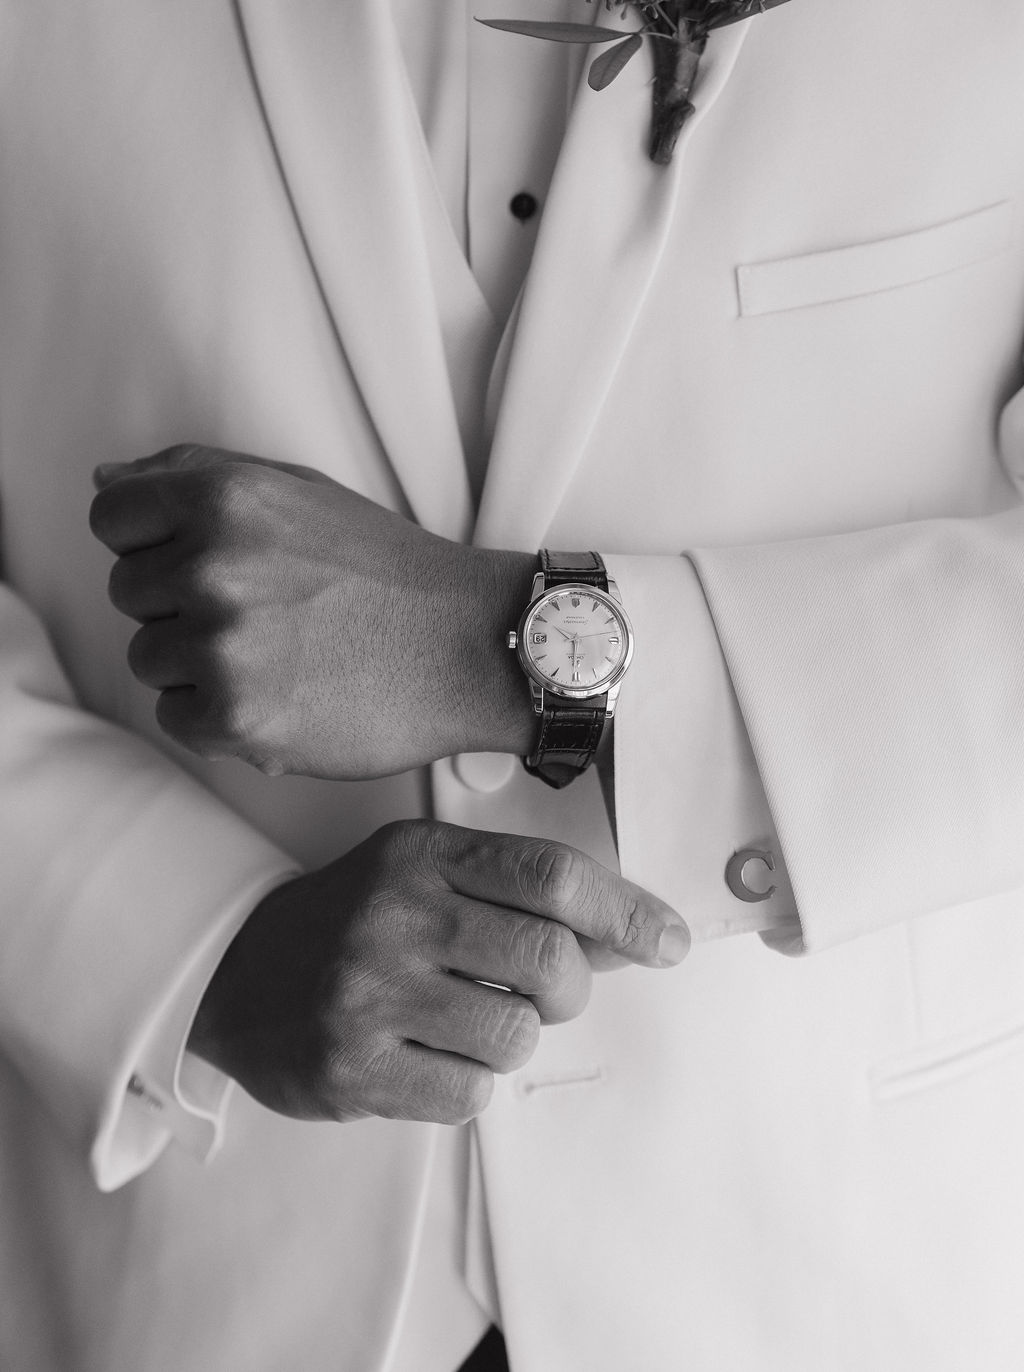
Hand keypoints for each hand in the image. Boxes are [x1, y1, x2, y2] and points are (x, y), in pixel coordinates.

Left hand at [89, 445, 535, 777]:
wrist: (469, 649)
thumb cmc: (389, 572)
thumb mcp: (301, 492)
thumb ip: (196, 474)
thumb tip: (104, 482)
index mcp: (224, 498)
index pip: (111, 518)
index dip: (153, 541)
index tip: (205, 559)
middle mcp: (212, 567)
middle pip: (128, 592)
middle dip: (182, 603)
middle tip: (267, 612)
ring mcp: (221, 647)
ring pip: (148, 658)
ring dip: (198, 663)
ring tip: (280, 655)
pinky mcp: (235, 718)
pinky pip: (175, 717)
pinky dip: (218, 715)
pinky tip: (280, 695)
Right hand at [187, 820, 689, 1123]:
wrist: (234, 972)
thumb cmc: (353, 920)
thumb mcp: (426, 874)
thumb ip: (518, 894)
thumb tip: (627, 933)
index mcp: (421, 854)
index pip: (552, 876)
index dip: (627, 911)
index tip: (667, 941)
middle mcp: (394, 916)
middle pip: (549, 960)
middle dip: (573, 987)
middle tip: (552, 992)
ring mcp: (368, 996)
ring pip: (516, 1035)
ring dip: (515, 1035)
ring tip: (471, 1018)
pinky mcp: (352, 1070)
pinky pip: (469, 1093)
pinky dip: (470, 1080)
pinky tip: (431, 1053)